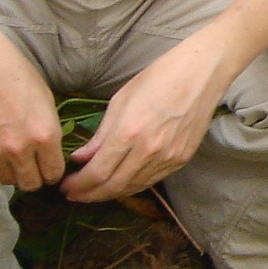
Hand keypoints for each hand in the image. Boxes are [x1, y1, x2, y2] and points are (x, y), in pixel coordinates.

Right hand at [0, 15, 64, 189]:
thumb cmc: (14, 74)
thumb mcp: (46, 101)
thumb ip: (49, 132)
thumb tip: (50, 154)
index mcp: (44, 135)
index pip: (53, 173)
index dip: (54, 171)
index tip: (51, 167)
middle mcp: (18, 148)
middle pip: (31, 184)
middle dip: (36, 177)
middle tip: (33, 166)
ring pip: (7, 181)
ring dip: (13, 173)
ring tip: (14, 156)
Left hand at [59, 36, 227, 203]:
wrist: (202, 73)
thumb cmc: (158, 78)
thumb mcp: (121, 101)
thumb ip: (101, 135)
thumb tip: (81, 158)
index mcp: (129, 132)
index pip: (97, 172)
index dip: (78, 185)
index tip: (65, 187)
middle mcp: (149, 150)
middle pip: (113, 186)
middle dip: (89, 194)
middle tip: (74, 195)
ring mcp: (168, 157)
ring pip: (133, 187)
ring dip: (110, 193)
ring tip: (94, 191)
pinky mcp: (182, 159)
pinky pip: (152, 180)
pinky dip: (133, 185)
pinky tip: (121, 182)